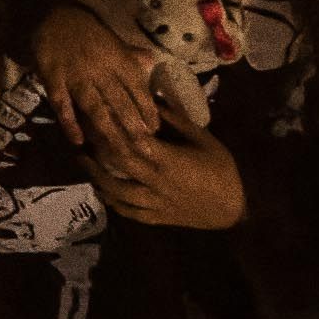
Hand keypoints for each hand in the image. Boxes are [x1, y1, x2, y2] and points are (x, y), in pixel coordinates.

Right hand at [30, 3, 159, 145]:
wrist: (52, 12)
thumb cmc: (86, 29)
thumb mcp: (112, 38)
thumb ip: (131, 54)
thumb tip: (152, 63)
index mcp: (117, 58)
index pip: (137, 88)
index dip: (147, 109)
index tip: (155, 129)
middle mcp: (100, 69)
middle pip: (120, 102)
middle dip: (133, 127)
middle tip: (145, 150)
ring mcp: (76, 75)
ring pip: (95, 106)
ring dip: (108, 130)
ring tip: (119, 151)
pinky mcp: (53, 78)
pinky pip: (62, 104)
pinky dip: (70, 123)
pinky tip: (78, 141)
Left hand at [85, 114, 246, 229]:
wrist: (236, 208)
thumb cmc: (222, 169)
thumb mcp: (203, 139)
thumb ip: (177, 120)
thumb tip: (153, 100)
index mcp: (168, 160)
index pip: (132, 143)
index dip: (112, 129)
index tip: (96, 116)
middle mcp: (156, 182)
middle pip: (118, 166)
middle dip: (97, 152)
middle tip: (82, 137)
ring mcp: (155, 203)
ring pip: (117, 193)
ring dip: (97, 178)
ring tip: (83, 162)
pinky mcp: (158, 218)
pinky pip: (129, 212)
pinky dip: (113, 202)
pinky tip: (102, 191)